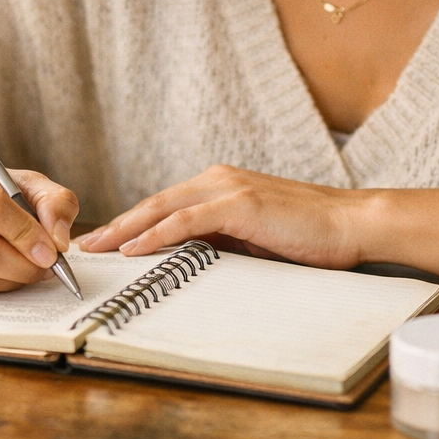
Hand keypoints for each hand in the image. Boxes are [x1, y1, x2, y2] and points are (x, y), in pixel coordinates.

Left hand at [73, 164, 366, 267]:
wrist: (351, 223)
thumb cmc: (310, 235)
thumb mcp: (255, 238)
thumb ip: (222, 240)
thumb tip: (188, 259)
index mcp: (221, 184)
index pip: (166, 205)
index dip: (132, 223)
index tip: (106, 241)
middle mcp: (218, 179)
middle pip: (155, 203)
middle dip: (117, 225)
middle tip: (86, 245)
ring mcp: (228, 188)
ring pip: (163, 208)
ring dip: (126, 229)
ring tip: (98, 248)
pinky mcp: (239, 204)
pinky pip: (186, 220)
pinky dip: (155, 235)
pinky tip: (133, 249)